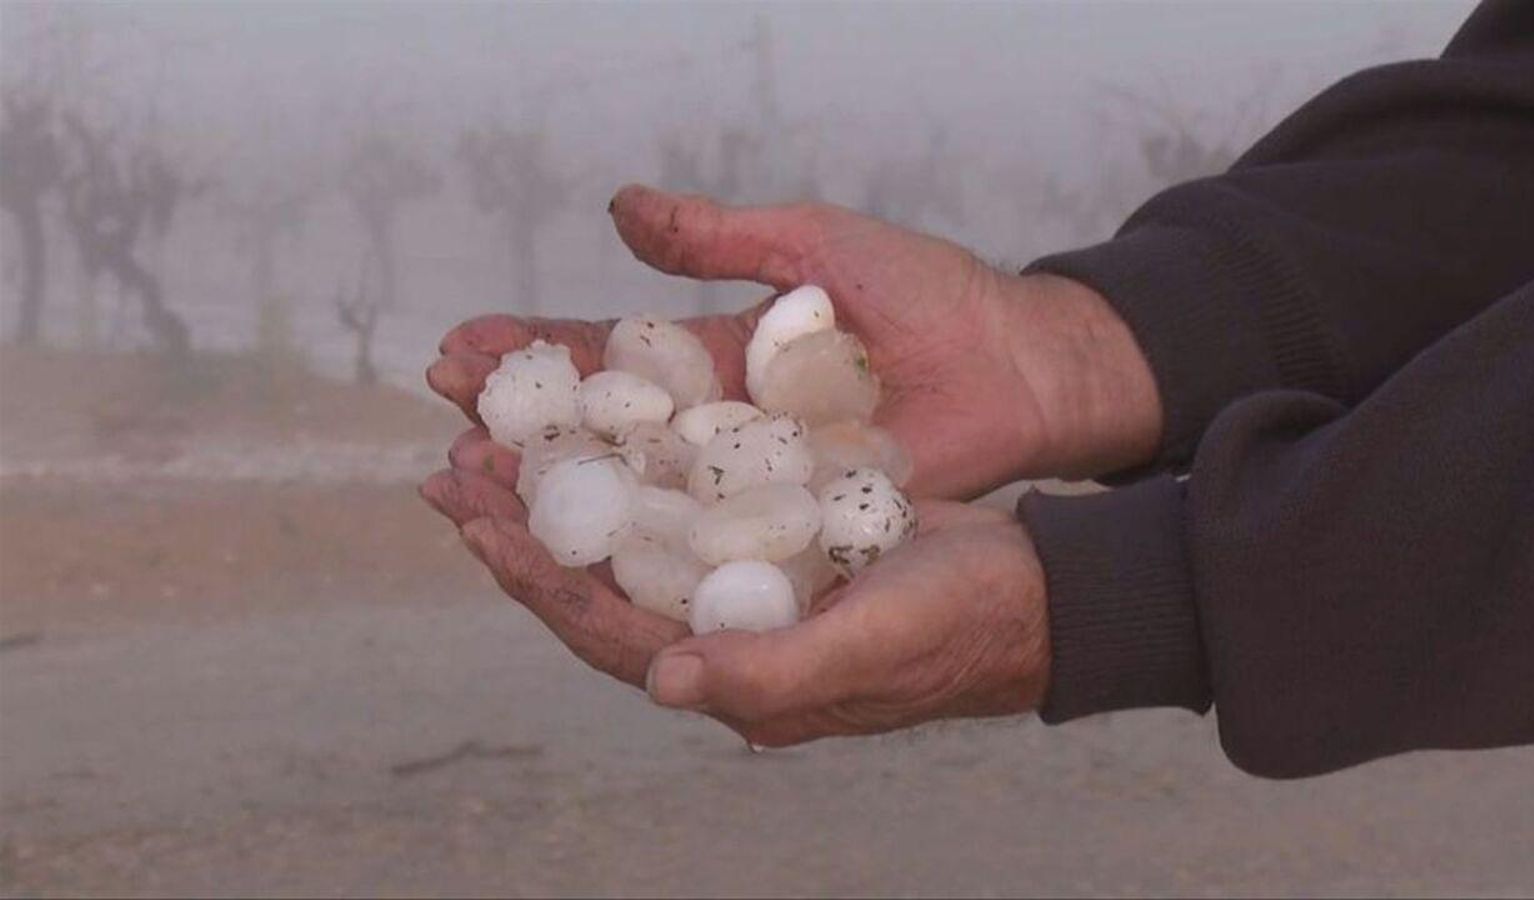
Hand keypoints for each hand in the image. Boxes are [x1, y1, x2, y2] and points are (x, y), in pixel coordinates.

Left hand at [422, 468, 1050, 744]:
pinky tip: (604, 422)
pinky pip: (682, 503)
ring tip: (502, 439)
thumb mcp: (875, 644)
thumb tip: (659, 679)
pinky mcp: (772, 541)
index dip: (536, 578)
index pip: (609, 631)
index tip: (475, 520)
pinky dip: (636, 464)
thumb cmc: (966, 623)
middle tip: (454, 466)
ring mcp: (748, 588)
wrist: (1038, 588)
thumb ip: (771, 674)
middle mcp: (727, 637)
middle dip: (525, 526)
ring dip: (569, 489)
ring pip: (633, 537)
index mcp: (737, 679)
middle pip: (601, 581)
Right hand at [427, 184, 1160, 498]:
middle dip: (521, 430)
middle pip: (602, 433)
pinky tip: (584, 556)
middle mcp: (718, 425)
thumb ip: (719, 239)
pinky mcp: (792, 525)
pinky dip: (648, 547)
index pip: (604, 356)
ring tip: (482, 492)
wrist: (1022, 367)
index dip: (532, 355)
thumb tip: (618, 207)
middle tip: (443, 433)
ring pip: (639, 493)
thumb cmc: (928, 295)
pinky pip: (711, 541)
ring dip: (561, 494)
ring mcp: (752, 481)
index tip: (458, 352)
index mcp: (714, 355)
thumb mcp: (814, 247)